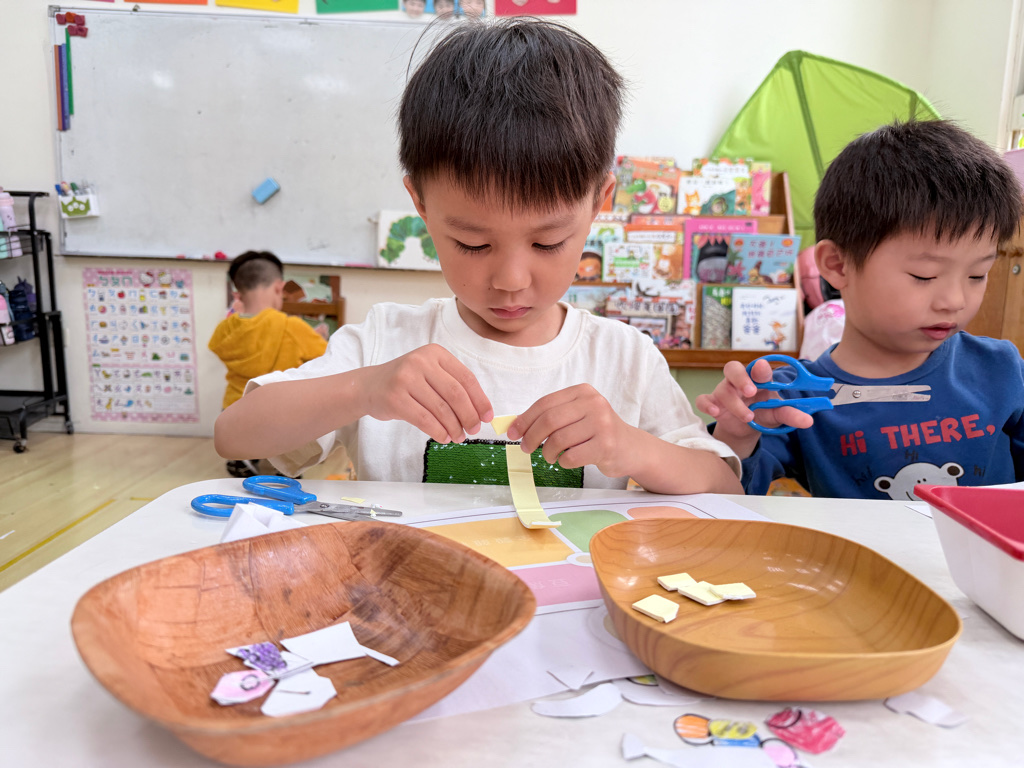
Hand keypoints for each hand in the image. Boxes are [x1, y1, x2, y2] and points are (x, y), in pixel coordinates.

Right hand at [360, 344, 491, 443]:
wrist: (368, 386)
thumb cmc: (405, 383)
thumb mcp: (429, 373)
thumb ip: (452, 385)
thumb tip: (480, 412)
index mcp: (435, 353)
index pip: (466, 378)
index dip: (480, 400)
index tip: (487, 417)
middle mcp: (421, 361)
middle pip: (456, 394)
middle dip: (469, 416)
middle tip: (474, 430)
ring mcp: (406, 378)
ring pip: (441, 409)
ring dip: (454, 427)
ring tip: (459, 437)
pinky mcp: (395, 398)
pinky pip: (425, 419)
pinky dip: (438, 431)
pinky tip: (444, 437)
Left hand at [507, 384, 635, 477]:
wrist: (631, 448)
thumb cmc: (598, 433)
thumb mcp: (577, 416)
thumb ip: (552, 416)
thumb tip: (516, 425)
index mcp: (583, 392)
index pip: (545, 403)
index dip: (525, 419)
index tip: (513, 432)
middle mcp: (594, 404)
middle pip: (550, 421)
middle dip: (531, 437)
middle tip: (526, 448)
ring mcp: (602, 424)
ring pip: (559, 440)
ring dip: (548, 452)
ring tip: (551, 456)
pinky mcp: (606, 445)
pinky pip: (571, 456)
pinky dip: (563, 462)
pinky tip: (567, 460)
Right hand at [695, 359, 812, 450]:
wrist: (744, 429)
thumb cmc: (761, 413)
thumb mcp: (776, 414)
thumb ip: (790, 415)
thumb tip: (809, 421)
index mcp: (756, 379)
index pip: (756, 368)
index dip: (759, 367)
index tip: (763, 369)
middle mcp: (738, 382)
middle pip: (732, 368)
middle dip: (740, 378)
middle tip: (750, 391)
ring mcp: (723, 392)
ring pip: (722, 389)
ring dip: (734, 404)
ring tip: (748, 417)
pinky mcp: (712, 403)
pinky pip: (702, 400)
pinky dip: (706, 404)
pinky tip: (715, 412)